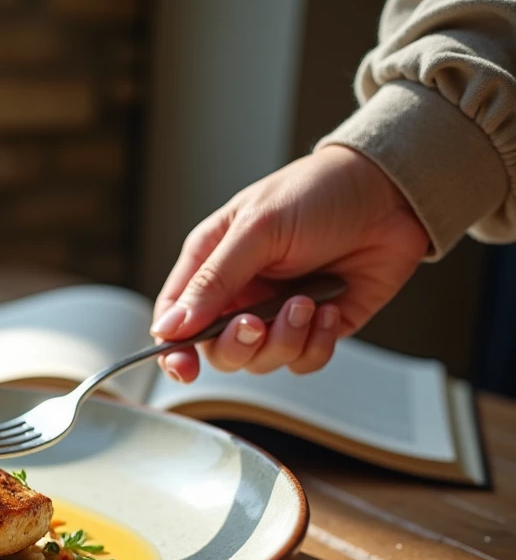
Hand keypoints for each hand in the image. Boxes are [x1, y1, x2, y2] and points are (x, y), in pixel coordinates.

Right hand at [150, 145, 427, 382]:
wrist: (391, 193)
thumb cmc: (317, 193)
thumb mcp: (256, 230)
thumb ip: (213, 282)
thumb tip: (169, 328)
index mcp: (212, 264)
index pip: (177, 318)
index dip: (174, 348)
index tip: (183, 367)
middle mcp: (242, 294)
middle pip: (219, 350)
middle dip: (239, 344)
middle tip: (256, 323)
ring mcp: (279, 313)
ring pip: (263, 361)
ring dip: (286, 339)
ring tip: (307, 302)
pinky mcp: (318, 327)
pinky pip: (304, 360)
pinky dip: (318, 343)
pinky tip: (330, 308)